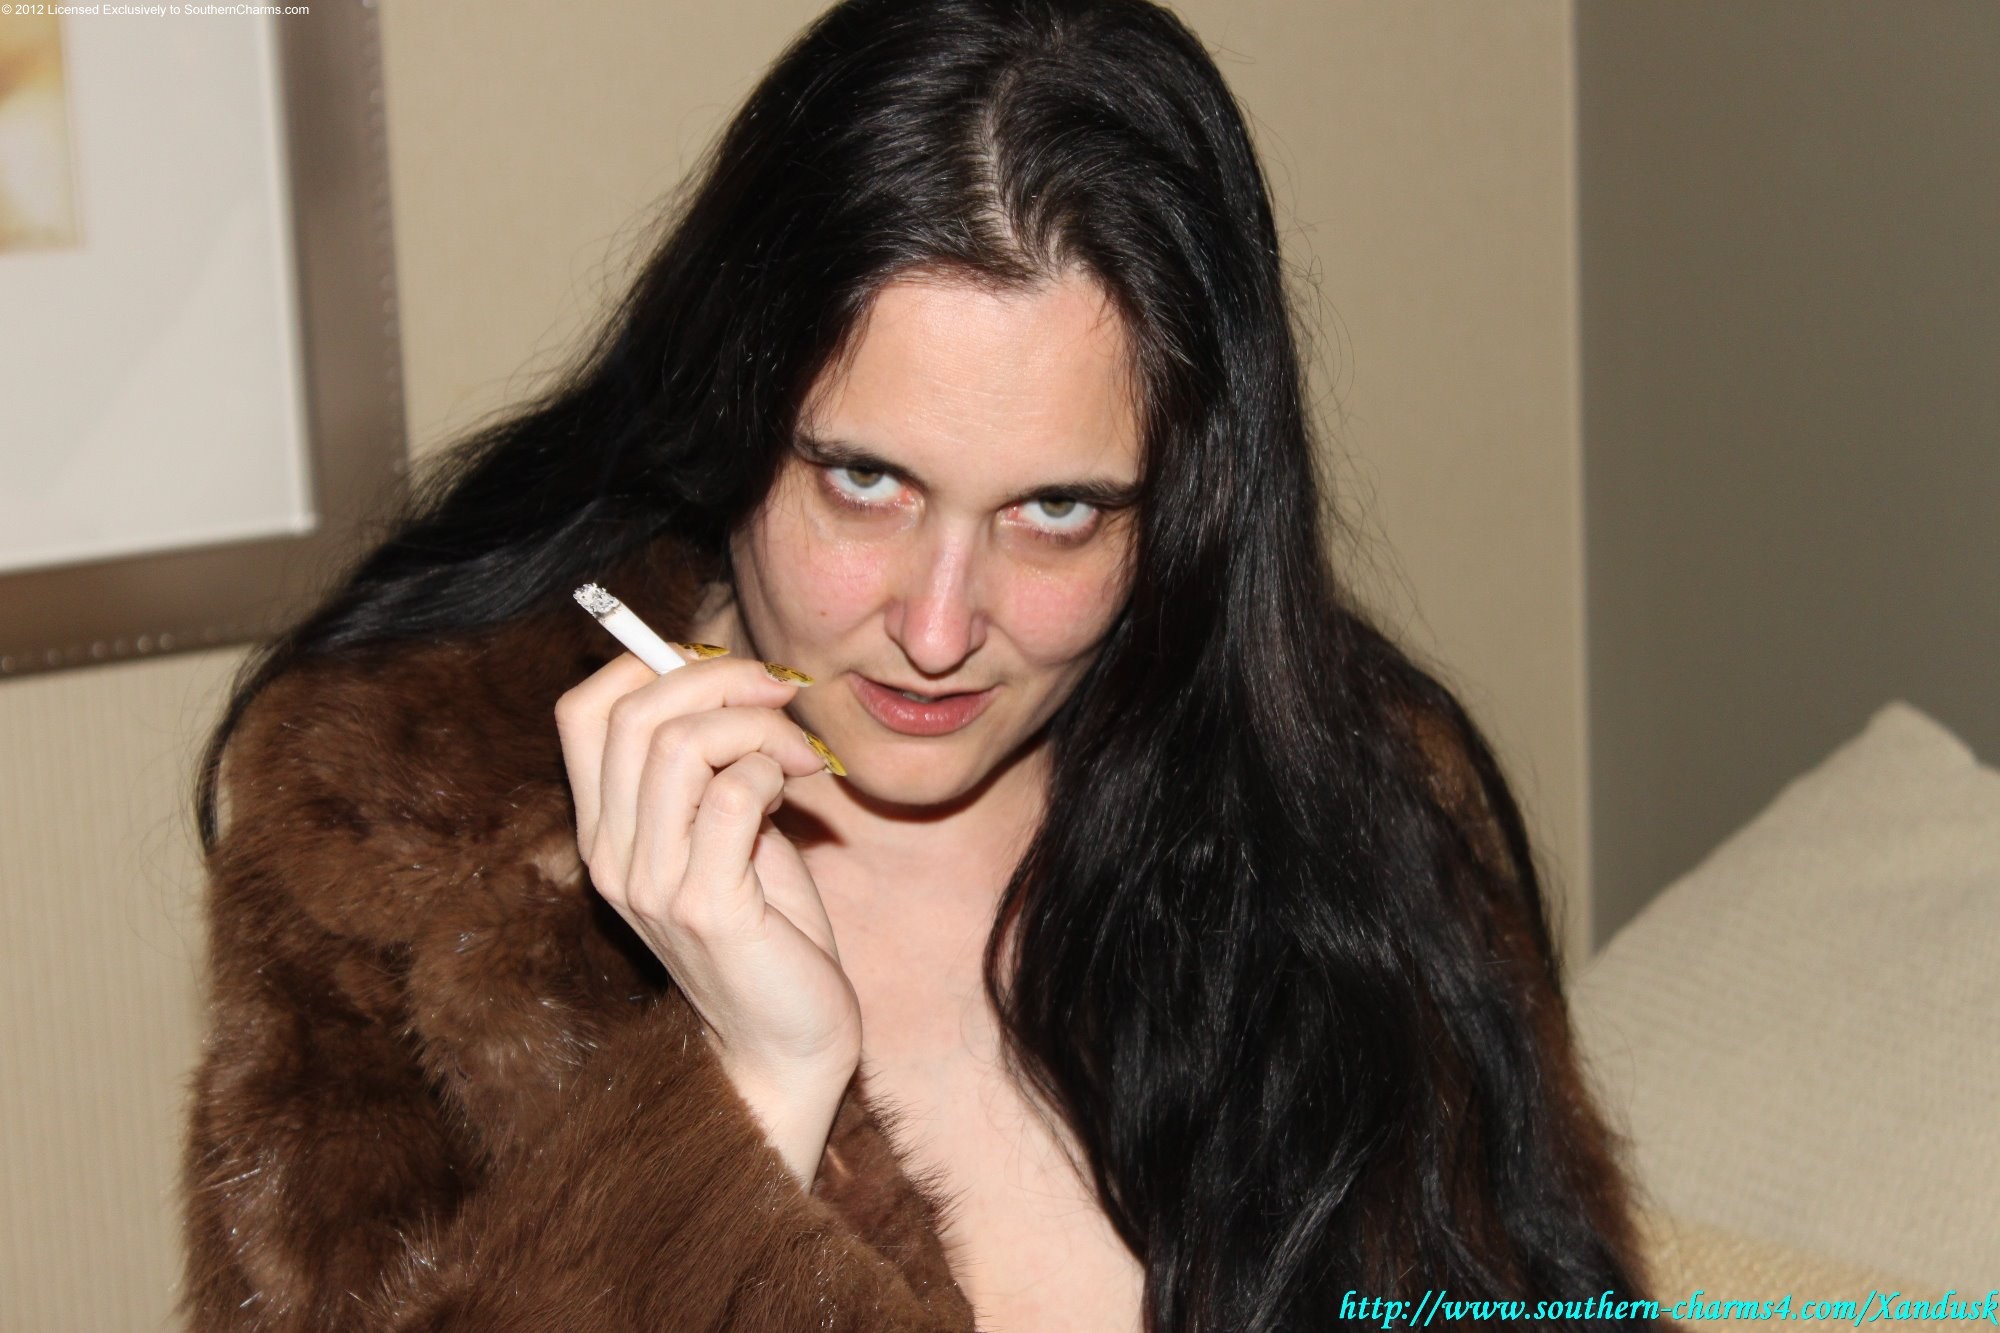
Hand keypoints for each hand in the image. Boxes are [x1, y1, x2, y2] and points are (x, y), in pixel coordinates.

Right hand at [554, 650, 859, 1185]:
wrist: (787, 1044)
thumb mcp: (732, 832)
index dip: (652, 663)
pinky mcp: (704, 907)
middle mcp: (611, 855)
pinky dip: (772, 772)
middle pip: (633, 711)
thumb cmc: (771, 932)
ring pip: (680, 744)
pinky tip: (797, 793)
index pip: (583, 711)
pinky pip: (730, 795)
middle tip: (782, 697)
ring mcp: (650, 883)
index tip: (729, 675)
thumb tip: (744, 680)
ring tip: (799, 755)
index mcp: (605, 830)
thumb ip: (718, 766)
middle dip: (720, 679)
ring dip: (755, 727)